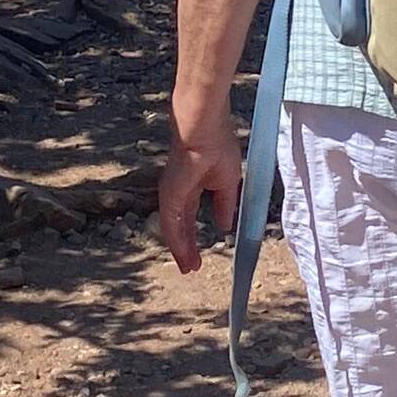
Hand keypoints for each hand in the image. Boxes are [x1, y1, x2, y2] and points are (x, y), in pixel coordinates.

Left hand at [157, 128, 241, 275]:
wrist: (205, 128)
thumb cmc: (217, 145)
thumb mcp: (227, 183)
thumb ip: (224, 206)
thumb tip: (225, 226)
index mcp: (192, 186)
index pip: (189, 218)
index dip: (193, 237)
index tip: (198, 255)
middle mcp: (178, 192)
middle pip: (180, 227)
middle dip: (185, 248)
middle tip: (190, 267)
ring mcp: (171, 193)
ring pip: (173, 229)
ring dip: (180, 250)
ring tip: (188, 268)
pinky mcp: (169, 194)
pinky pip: (171, 223)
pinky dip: (176, 242)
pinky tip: (183, 255)